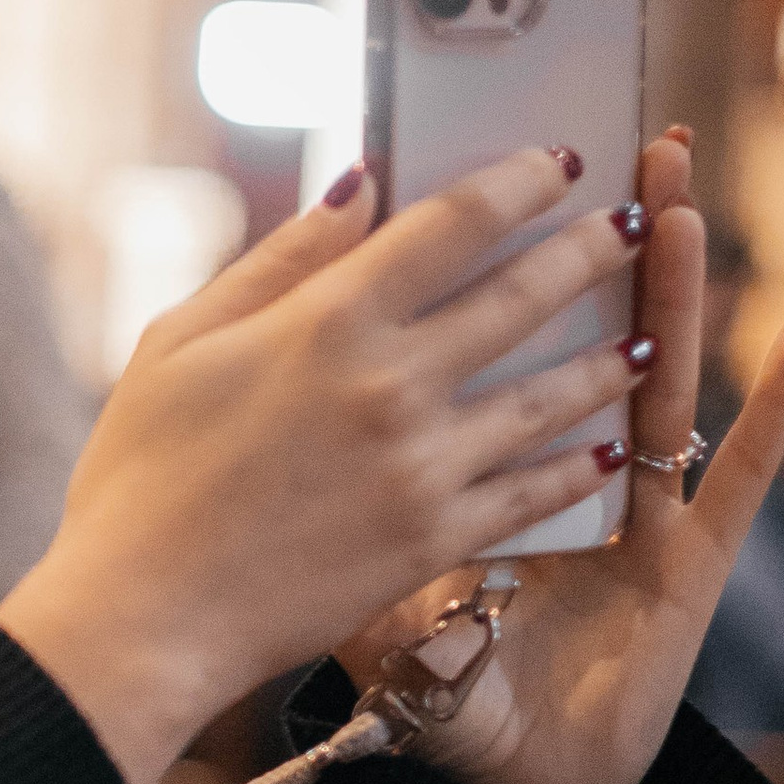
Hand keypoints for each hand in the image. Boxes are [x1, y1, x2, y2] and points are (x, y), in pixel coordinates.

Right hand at [0, 144, 668, 783]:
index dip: (516, 182)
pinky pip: (531, 493)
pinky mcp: (432, 541)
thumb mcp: (179, 343)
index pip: (453, 223)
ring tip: (645, 335)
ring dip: (610, 356)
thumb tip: (357, 184)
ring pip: (550, 394)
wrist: (141, 620)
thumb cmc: (138, 479)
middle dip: (591, 249)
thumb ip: (278, 262)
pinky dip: (578, 466)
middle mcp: (391, 384)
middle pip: (524, 294)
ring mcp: (422, 466)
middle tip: (631, 224)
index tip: (554, 163)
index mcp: (326, 320)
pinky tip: (606, 446)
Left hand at [342, 134, 783, 783]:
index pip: (492, 343)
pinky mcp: (686, 564)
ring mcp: (637, 515)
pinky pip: (731, 476)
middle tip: (614, 145)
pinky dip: (771, 410)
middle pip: (583, 334)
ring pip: (659, 380)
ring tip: (680, 204)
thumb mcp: (370, 595)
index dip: (499, 265)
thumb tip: (294, 425)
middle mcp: (568, 477)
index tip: (498, 179)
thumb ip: (348, 503)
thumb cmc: (445, 707)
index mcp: (482, 472)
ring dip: (673, 293)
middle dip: (600, 242)